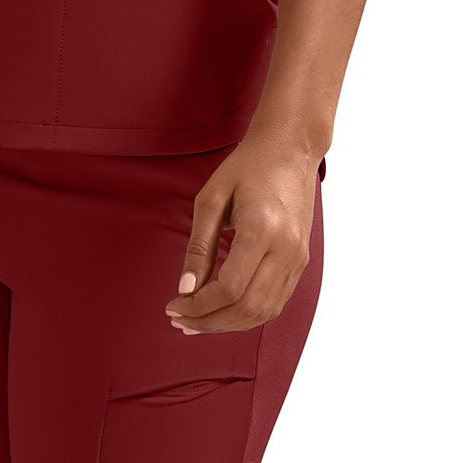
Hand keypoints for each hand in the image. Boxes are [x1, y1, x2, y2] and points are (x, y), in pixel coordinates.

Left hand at [163, 131, 319, 334]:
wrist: (290, 148)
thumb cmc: (246, 167)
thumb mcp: (211, 198)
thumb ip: (199, 246)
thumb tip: (185, 289)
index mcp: (262, 229)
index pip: (229, 289)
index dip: (198, 306)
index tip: (173, 306)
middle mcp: (286, 249)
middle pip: (247, 309)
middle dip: (209, 322)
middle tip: (180, 321)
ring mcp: (298, 257)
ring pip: (264, 313)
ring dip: (228, 324)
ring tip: (197, 322)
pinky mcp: (301, 261)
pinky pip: (276, 302)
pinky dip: (248, 314)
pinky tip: (223, 310)